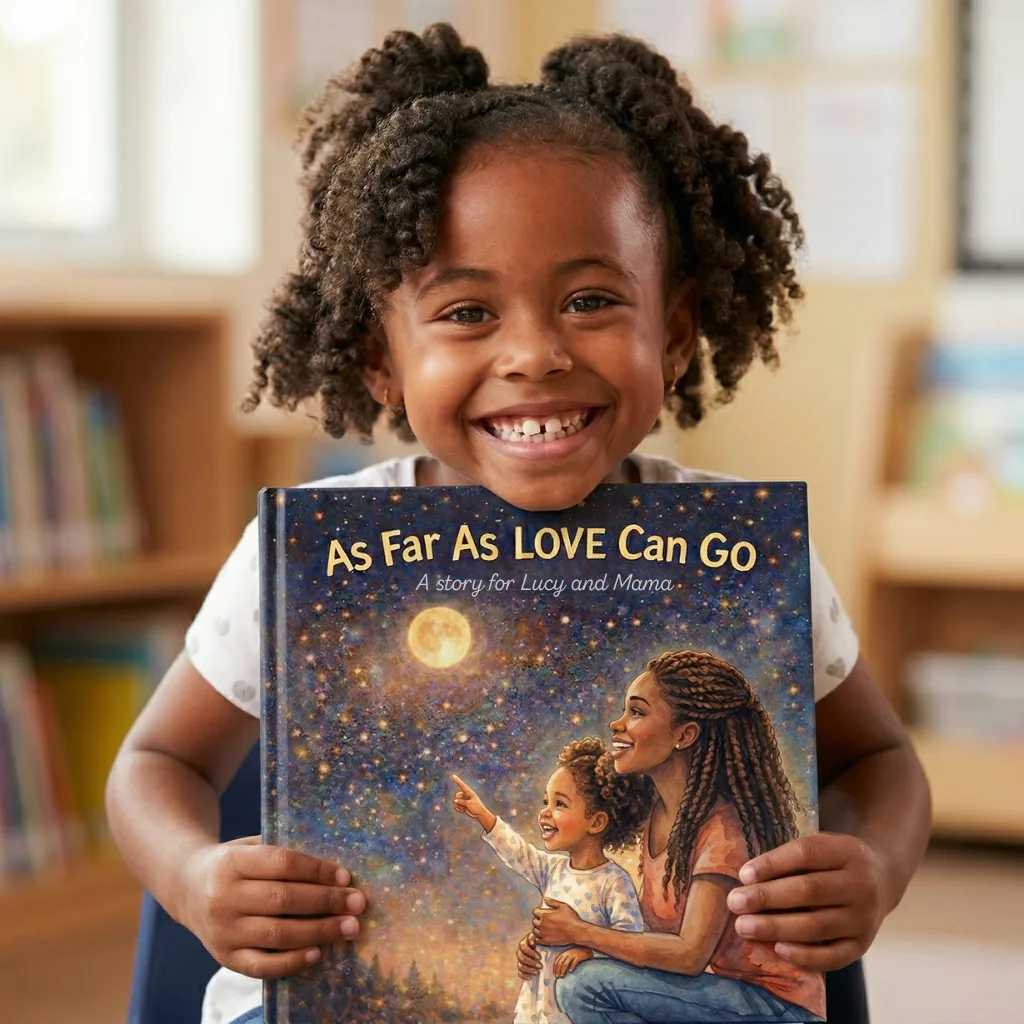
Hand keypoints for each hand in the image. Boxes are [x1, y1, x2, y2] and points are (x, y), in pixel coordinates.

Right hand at [180, 836, 367, 978]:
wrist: (187, 887)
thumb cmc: (233, 863)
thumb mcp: (250, 846)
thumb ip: (283, 854)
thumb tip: (334, 871)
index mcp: (232, 862)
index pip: (282, 863)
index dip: (316, 870)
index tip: (345, 877)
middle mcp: (224, 897)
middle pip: (284, 899)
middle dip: (326, 901)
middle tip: (358, 903)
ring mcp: (222, 931)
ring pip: (278, 933)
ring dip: (319, 931)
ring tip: (349, 928)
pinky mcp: (224, 957)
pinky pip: (262, 965)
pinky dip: (292, 961)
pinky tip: (317, 953)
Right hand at [451, 774, 495, 832]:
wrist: (480, 814)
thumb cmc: (476, 807)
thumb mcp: (469, 804)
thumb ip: (461, 801)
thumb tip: (454, 801)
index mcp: (469, 792)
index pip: (462, 785)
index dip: (457, 780)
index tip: (453, 775)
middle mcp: (465, 795)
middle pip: (457, 795)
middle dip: (458, 801)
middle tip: (464, 805)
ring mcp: (464, 800)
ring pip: (455, 801)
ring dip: (458, 806)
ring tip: (464, 808)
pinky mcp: (462, 805)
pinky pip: (456, 806)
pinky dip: (458, 808)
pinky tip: (462, 810)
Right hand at [516, 931, 542, 980]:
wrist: (543, 951)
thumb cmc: (542, 944)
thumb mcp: (541, 940)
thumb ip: (539, 939)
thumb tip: (536, 940)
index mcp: (524, 943)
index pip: (524, 947)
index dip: (531, 953)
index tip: (540, 957)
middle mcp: (520, 951)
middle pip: (522, 957)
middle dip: (531, 962)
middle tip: (540, 966)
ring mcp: (520, 960)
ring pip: (520, 965)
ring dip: (529, 969)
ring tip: (537, 972)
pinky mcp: (521, 968)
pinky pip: (519, 973)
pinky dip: (524, 975)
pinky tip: (531, 977)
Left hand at [532, 898, 584, 946]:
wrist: (576, 932)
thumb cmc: (570, 918)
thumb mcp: (563, 906)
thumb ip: (552, 902)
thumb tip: (545, 899)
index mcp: (545, 915)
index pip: (535, 912)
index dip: (539, 911)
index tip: (543, 913)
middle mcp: (542, 924)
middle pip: (534, 921)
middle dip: (538, 920)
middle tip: (544, 920)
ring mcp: (543, 934)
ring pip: (534, 930)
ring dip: (538, 928)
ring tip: (544, 928)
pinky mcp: (546, 941)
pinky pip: (536, 939)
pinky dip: (538, 937)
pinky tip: (544, 935)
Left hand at [553, 946, 592, 977]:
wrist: (585, 949)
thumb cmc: (575, 954)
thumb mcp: (568, 955)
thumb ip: (563, 960)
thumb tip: (558, 969)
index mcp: (563, 953)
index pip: (556, 961)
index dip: (555, 968)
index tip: (554, 974)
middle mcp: (567, 954)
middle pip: (560, 963)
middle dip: (558, 970)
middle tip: (557, 977)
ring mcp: (572, 955)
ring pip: (565, 963)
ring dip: (563, 970)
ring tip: (562, 976)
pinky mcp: (578, 957)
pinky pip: (574, 962)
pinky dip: (571, 967)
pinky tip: (570, 971)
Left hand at [726, 833, 887, 970]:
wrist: (881, 880)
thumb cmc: (833, 862)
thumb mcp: (821, 846)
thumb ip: (790, 859)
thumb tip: (746, 879)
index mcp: (847, 851)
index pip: (806, 854)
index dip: (773, 863)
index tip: (743, 874)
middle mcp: (861, 884)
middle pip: (809, 890)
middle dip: (767, 897)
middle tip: (735, 902)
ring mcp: (864, 918)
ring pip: (817, 925)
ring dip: (776, 927)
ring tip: (744, 927)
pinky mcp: (863, 945)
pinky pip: (833, 956)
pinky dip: (804, 955)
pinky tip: (778, 949)